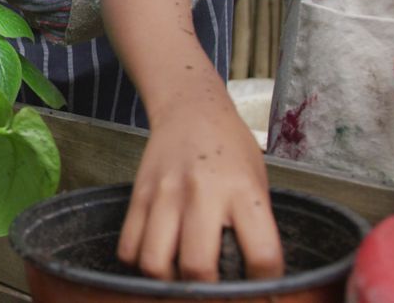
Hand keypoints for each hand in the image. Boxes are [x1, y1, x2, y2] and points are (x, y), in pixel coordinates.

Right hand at [120, 96, 282, 281]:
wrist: (190, 109)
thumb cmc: (230, 147)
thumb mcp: (256, 181)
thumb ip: (254, 226)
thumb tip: (252, 274)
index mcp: (243, 191)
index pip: (262, 256)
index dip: (265, 283)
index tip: (261, 286)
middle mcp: (202, 194)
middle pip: (198, 268)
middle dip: (205, 292)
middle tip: (212, 289)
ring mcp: (164, 195)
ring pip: (154, 263)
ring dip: (167, 282)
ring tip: (179, 278)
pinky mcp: (138, 195)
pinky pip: (128, 246)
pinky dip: (138, 264)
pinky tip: (156, 258)